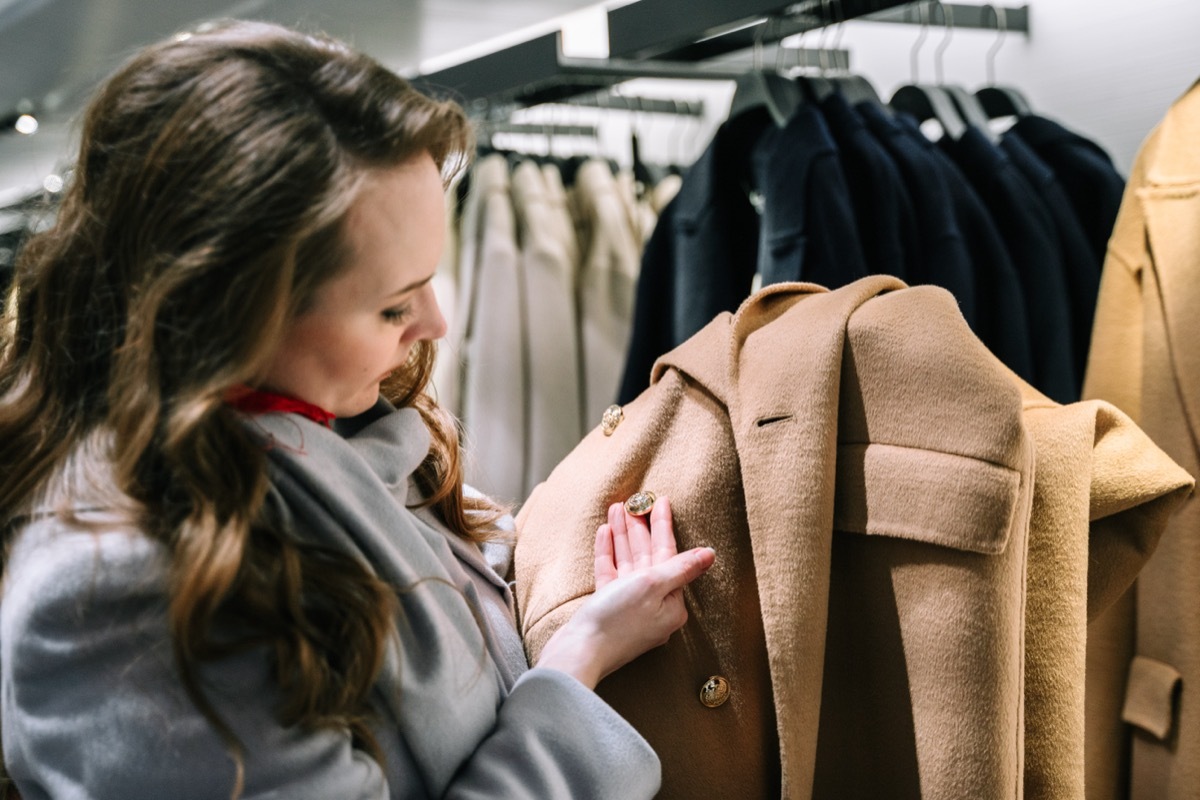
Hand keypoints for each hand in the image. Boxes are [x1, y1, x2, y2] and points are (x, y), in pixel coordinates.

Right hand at [535, 496, 715, 689]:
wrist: (579, 651)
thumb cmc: (618, 621)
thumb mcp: (652, 586)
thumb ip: (680, 567)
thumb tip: (710, 554)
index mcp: (671, 603)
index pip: (669, 555)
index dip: (664, 526)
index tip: (661, 500)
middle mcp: (653, 605)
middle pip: (648, 556)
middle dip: (640, 528)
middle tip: (635, 500)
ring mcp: (629, 606)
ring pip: (628, 561)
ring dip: (622, 534)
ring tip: (616, 508)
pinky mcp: (608, 607)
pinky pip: (611, 573)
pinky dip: (608, 552)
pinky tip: (605, 532)